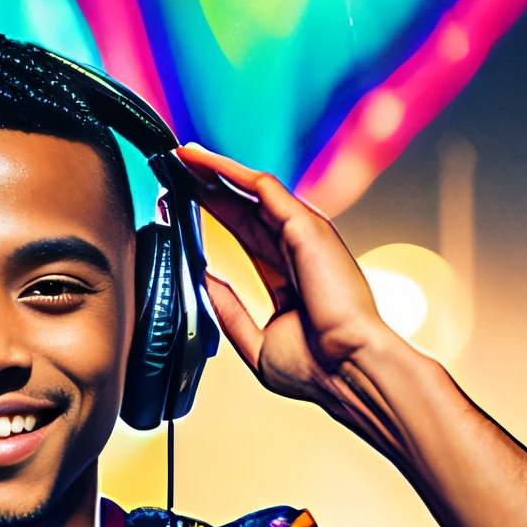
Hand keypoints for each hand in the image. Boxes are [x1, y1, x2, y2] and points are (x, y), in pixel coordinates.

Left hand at [176, 141, 401, 433]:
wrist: (346, 370)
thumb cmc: (317, 367)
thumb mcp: (256, 342)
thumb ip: (230, 310)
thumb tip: (204, 280)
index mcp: (290, 276)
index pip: (247, 235)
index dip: (217, 216)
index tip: (186, 206)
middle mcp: (298, 249)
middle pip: (246, 207)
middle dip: (212, 187)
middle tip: (179, 171)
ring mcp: (304, 234)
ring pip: (252, 188)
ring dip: (216, 170)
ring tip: (184, 157)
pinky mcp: (305, 224)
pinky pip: (261, 185)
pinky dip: (229, 170)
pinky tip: (201, 162)